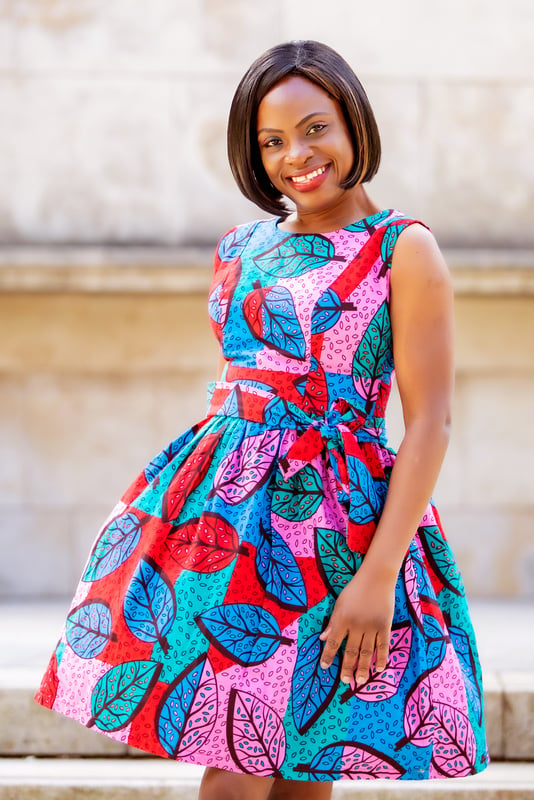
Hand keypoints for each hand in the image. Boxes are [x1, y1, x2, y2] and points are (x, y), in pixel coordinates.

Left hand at [319, 568, 394, 685]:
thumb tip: (322, 639)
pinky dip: (381, 658)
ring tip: (360, 680)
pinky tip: (379, 668)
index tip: (325, 667)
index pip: (333, 642)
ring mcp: (372, 626)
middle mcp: (356, 625)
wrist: (377, 577)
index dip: (328, 656)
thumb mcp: (339, 603)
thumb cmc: (355, 589)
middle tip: (346, 681)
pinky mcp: (385, 626)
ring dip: (363, 668)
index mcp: (342, 619)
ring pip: (366, 652)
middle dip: (347, 668)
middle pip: (350, 651)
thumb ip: (332, 623)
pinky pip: (383, 645)